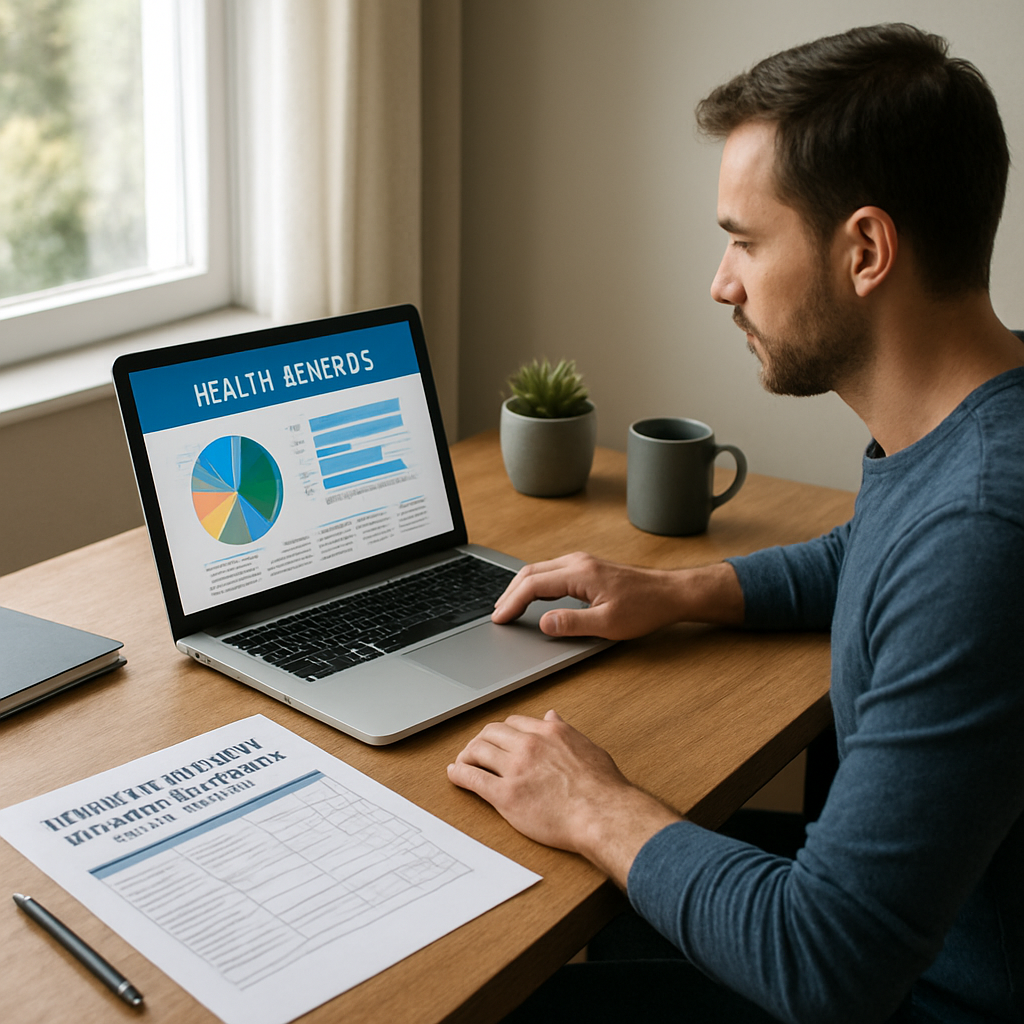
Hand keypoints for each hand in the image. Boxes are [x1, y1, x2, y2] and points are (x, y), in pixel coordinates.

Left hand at [448, 710, 681, 883]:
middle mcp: (529, 745)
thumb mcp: (587, 747)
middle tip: (475, 750)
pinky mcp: (505, 795)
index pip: (513, 723)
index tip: (497, 740)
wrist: (602, 814)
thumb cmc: (602, 787)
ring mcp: (515, 769)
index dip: (502, 732)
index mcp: (549, 732)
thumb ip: (565, 731)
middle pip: (491, 732)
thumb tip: (552, 716)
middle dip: (480, 740)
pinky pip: (473, 778)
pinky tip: (455, 774)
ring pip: (478, 751)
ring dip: (466, 754)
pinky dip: (459, 773)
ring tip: (463, 762)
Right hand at [491, 552, 743, 638]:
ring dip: (521, 587)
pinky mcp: (588, 567)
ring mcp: (583, 562)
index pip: (533, 584)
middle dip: (510, 593)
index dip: (512, 602)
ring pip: (540, 569)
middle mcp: (578, 562)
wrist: (670, 593)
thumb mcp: (608, 624)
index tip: (499, 618)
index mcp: (580, 573)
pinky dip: (535, 583)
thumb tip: (543, 623)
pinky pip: (552, 571)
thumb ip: (572, 624)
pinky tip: (533, 596)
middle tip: (497, 613)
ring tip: (508, 606)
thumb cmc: (645, 608)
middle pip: (531, 572)